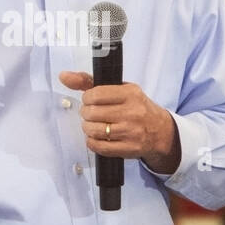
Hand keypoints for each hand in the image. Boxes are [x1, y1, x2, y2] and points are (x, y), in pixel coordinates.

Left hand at [58, 71, 180, 174]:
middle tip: (92, 114)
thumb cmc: (136, 107)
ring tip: (94, 125)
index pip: (95, 95)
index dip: (87, 98)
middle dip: (87, 114)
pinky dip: (93, 142)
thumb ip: (89, 82)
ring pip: (94, 130)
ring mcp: (131, 132)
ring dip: (88, 128)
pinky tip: (97, 137)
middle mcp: (132, 112)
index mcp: (130, 94)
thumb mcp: (119, 89)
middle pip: (92, 113)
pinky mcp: (129, 149)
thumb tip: (64, 76)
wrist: (160, 131)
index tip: (90, 100)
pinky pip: (99, 147)